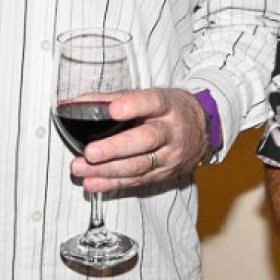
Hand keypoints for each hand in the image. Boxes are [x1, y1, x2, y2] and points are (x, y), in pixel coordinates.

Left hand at [71, 87, 208, 192]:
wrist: (203, 130)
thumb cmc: (170, 110)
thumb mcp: (151, 96)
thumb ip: (115, 98)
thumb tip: (77, 102)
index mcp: (167, 106)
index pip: (153, 103)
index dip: (134, 105)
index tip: (114, 109)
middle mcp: (171, 132)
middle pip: (146, 140)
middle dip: (115, 148)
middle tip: (90, 152)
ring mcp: (170, 156)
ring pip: (139, 166)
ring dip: (107, 170)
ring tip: (81, 168)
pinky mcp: (164, 175)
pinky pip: (136, 181)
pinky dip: (111, 184)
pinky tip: (92, 183)